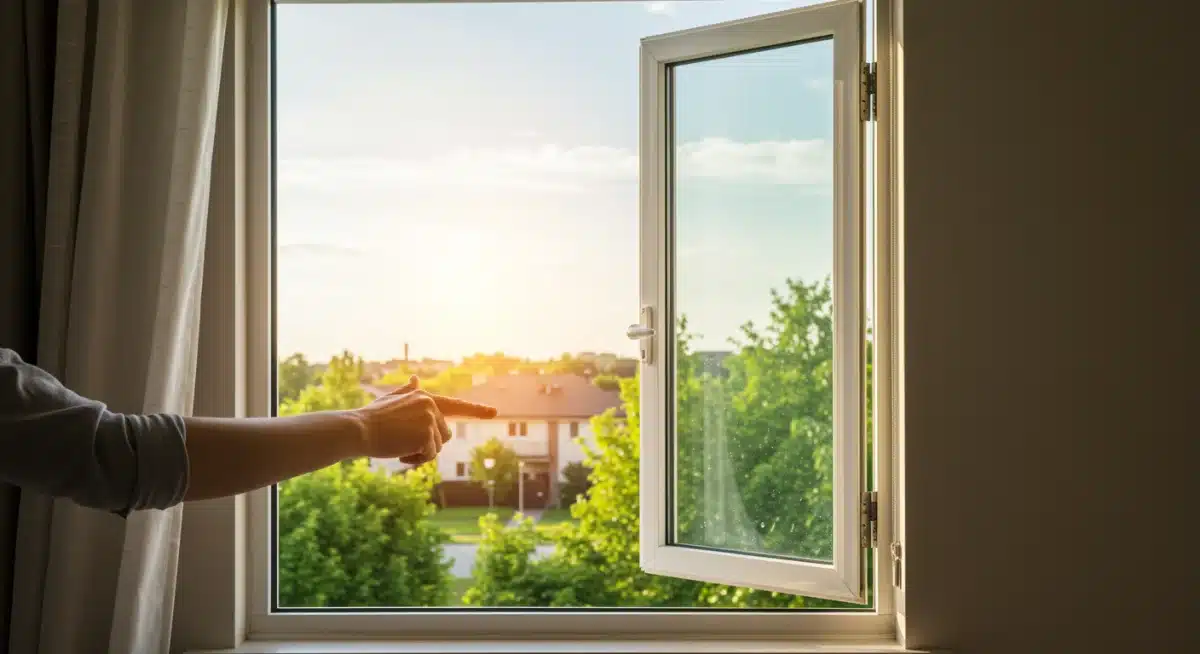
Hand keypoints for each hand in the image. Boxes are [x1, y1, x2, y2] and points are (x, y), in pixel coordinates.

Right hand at [351, 376, 496, 464]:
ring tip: (399, 447)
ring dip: (421, 453)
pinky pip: (430, 455)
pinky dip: (416, 460)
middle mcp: (431, 405)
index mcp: (425, 398)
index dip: (475, 409)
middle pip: (443, 434)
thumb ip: (407, 392)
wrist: (359, 429)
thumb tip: (417, 378)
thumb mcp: (391, 400)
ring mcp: (430, 419)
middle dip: (427, 444)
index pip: (454, 405)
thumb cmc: (372, 417)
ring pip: (438, 447)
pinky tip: (400, 454)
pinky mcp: (427, 434)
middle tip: (403, 444)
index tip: (494, 412)